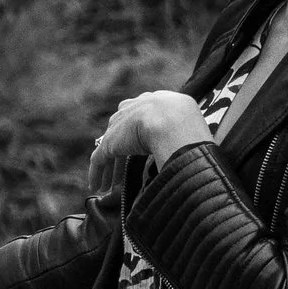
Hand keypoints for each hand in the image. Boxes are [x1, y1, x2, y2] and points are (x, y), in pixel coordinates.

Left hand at [86, 87, 207, 204]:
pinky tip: (96, 188)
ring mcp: (121, 125)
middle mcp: (134, 108)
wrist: (173, 122)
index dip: (140, 133)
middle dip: (122, 150)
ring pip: (111, 147)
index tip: (141, 149)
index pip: (142, 116)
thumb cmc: (189, 125)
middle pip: (124, 131)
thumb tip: (192, 148)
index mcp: (155, 101)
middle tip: (122, 172)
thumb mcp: (189, 122)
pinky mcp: (110, 142)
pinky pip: (100, 159)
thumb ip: (182, 131)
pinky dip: (97, 174)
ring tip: (107, 187)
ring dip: (110, 169)